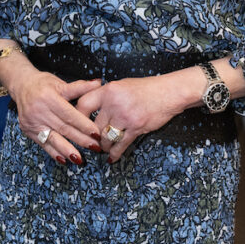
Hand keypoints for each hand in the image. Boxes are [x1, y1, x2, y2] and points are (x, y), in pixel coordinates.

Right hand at [11, 65, 103, 164]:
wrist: (21, 86)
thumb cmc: (43, 83)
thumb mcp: (60, 83)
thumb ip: (80, 87)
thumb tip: (99, 83)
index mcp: (49, 97)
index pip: (69, 114)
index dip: (83, 125)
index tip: (96, 134)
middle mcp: (39, 111)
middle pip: (63, 128)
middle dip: (80, 139)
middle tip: (95, 147)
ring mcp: (32, 123)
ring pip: (53, 139)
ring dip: (67, 150)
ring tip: (79, 159)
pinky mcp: (28, 131)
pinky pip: (43, 144)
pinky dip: (54, 152)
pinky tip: (63, 159)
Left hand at [77, 72, 193, 162]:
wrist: (169, 92)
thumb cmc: (146, 88)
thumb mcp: (123, 85)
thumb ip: (106, 95)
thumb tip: (89, 106)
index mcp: (109, 90)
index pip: (84, 104)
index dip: (77, 117)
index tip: (75, 125)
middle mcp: (115, 102)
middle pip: (93, 126)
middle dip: (92, 137)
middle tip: (90, 143)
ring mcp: (125, 116)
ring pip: (105, 138)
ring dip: (104, 146)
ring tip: (103, 148)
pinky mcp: (136, 127)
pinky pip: (120, 145)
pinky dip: (115, 154)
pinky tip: (111, 158)